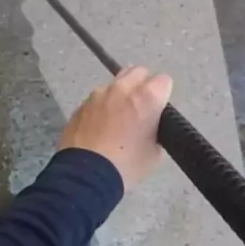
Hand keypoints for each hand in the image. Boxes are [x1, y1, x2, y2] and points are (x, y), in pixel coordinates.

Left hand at [58, 66, 172, 189]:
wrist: (86, 173)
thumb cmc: (127, 164)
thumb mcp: (154, 152)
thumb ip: (155, 129)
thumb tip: (148, 125)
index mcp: (146, 97)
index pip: (163, 81)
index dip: (163, 94)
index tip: (160, 108)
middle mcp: (121, 88)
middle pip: (138, 71)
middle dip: (143, 84)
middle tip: (142, 106)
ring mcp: (98, 94)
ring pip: (115, 83)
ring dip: (120, 94)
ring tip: (118, 117)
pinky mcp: (81, 105)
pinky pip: (97, 99)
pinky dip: (102, 106)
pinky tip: (100, 126)